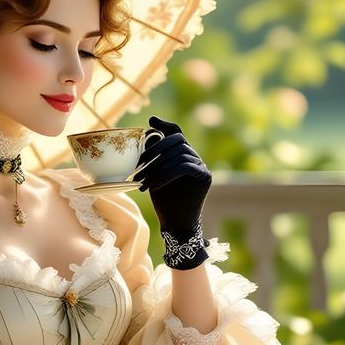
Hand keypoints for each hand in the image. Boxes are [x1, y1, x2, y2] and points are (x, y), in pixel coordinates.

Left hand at [133, 116, 211, 268]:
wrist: (176, 223)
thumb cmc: (163, 200)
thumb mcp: (153, 174)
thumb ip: (153, 158)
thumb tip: (143, 137)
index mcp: (182, 154)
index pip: (177, 133)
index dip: (165, 124)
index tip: (151, 121)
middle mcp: (195, 157)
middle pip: (177, 140)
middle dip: (156, 149)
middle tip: (140, 164)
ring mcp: (202, 166)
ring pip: (179, 153)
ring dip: (157, 166)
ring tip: (144, 181)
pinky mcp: (205, 177)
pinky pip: (185, 166)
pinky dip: (167, 173)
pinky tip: (155, 185)